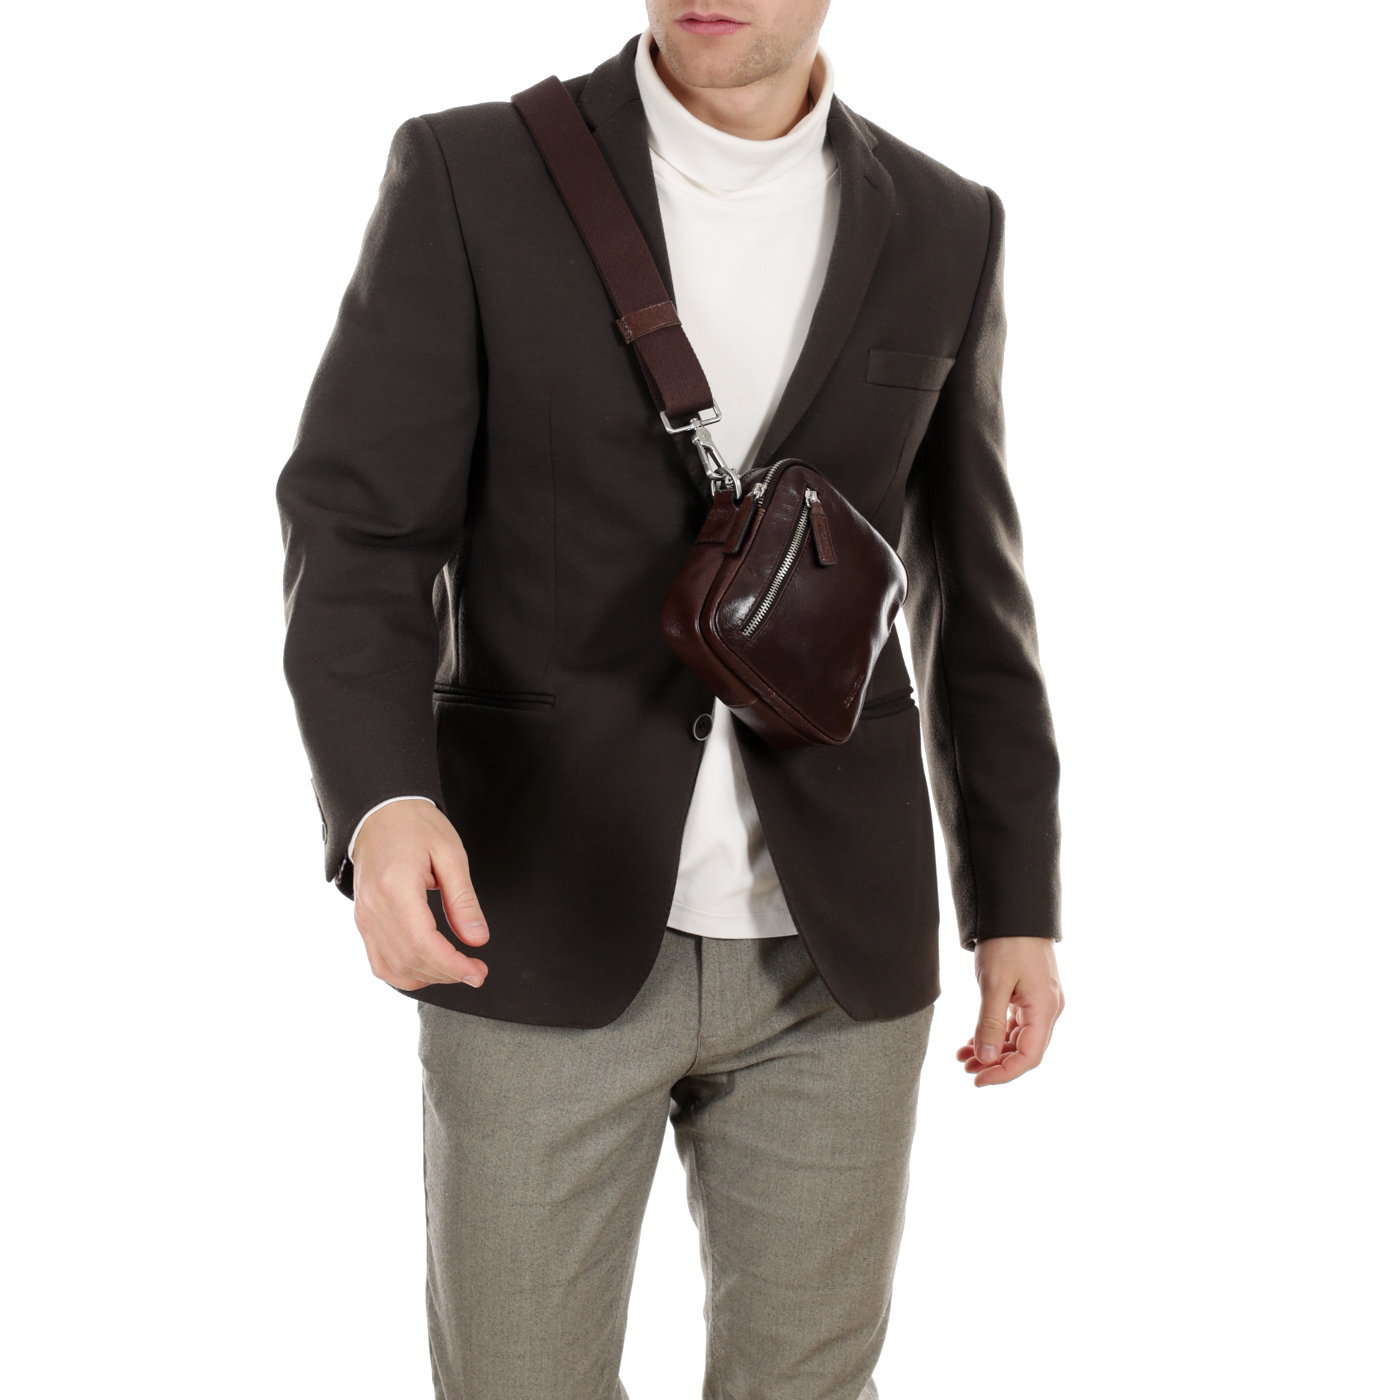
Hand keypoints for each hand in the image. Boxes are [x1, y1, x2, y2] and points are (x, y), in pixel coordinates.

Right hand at [351, 801, 488, 990]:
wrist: (381, 812)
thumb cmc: (414, 825)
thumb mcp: (451, 854)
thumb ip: (463, 899)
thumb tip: (476, 938)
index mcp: (395, 886)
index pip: (422, 943)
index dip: (452, 965)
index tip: (477, 971)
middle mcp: (373, 906)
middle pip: (408, 960)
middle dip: (446, 973)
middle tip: (475, 970)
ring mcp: (364, 916)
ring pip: (392, 968)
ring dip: (428, 977)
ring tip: (455, 968)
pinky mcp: (363, 921)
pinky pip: (379, 962)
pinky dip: (405, 973)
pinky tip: (428, 968)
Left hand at [956, 936, 1062, 1086]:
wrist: (1015, 910)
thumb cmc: (1007, 942)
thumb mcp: (993, 984)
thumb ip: (990, 1023)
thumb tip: (986, 1059)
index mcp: (1044, 1010)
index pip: (1028, 1057)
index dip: (1004, 1074)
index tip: (978, 1080)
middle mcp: (1047, 1010)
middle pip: (1024, 1051)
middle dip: (995, 1064)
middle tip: (966, 1069)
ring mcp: (1040, 1002)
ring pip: (1017, 1038)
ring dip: (992, 1050)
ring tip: (963, 1056)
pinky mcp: (1029, 995)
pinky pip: (1014, 1023)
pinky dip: (994, 1033)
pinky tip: (973, 1040)